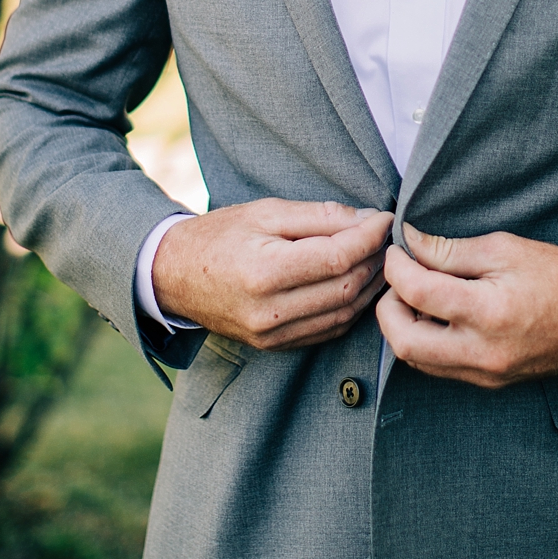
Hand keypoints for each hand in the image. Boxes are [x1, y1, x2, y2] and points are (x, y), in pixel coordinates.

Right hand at [152, 200, 392, 350]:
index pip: (337, 258)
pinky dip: (351, 307)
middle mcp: (270, 311)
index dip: (368, 237)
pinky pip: (329, 330)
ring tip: (376, 258)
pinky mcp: (276, 346)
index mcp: (264, 272)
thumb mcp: (263, 212)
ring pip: (344, 314)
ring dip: (369, 286)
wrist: (172, 275)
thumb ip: (316, 216)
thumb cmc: (218, 236)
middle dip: (374, 260)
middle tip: (384, 236)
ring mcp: (273, 334)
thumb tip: (366, 219)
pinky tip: (356, 285)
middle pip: (346, 288)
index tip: (385, 218)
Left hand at [376, 226, 557, 388]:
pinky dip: (425, 342)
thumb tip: (408, 243)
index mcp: (488, 313)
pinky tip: (436, 318)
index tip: (397, 251)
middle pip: (403, 340)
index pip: (417, 293)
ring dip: (403, 327)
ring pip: (416, 359)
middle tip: (398, 281)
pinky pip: (438, 367)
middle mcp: (482, 351)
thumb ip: (449, 250)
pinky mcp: (488, 381)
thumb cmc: (557, 277)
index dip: (396, 268)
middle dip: (388, 307)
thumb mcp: (503, 249)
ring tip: (417, 297)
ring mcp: (485, 373)